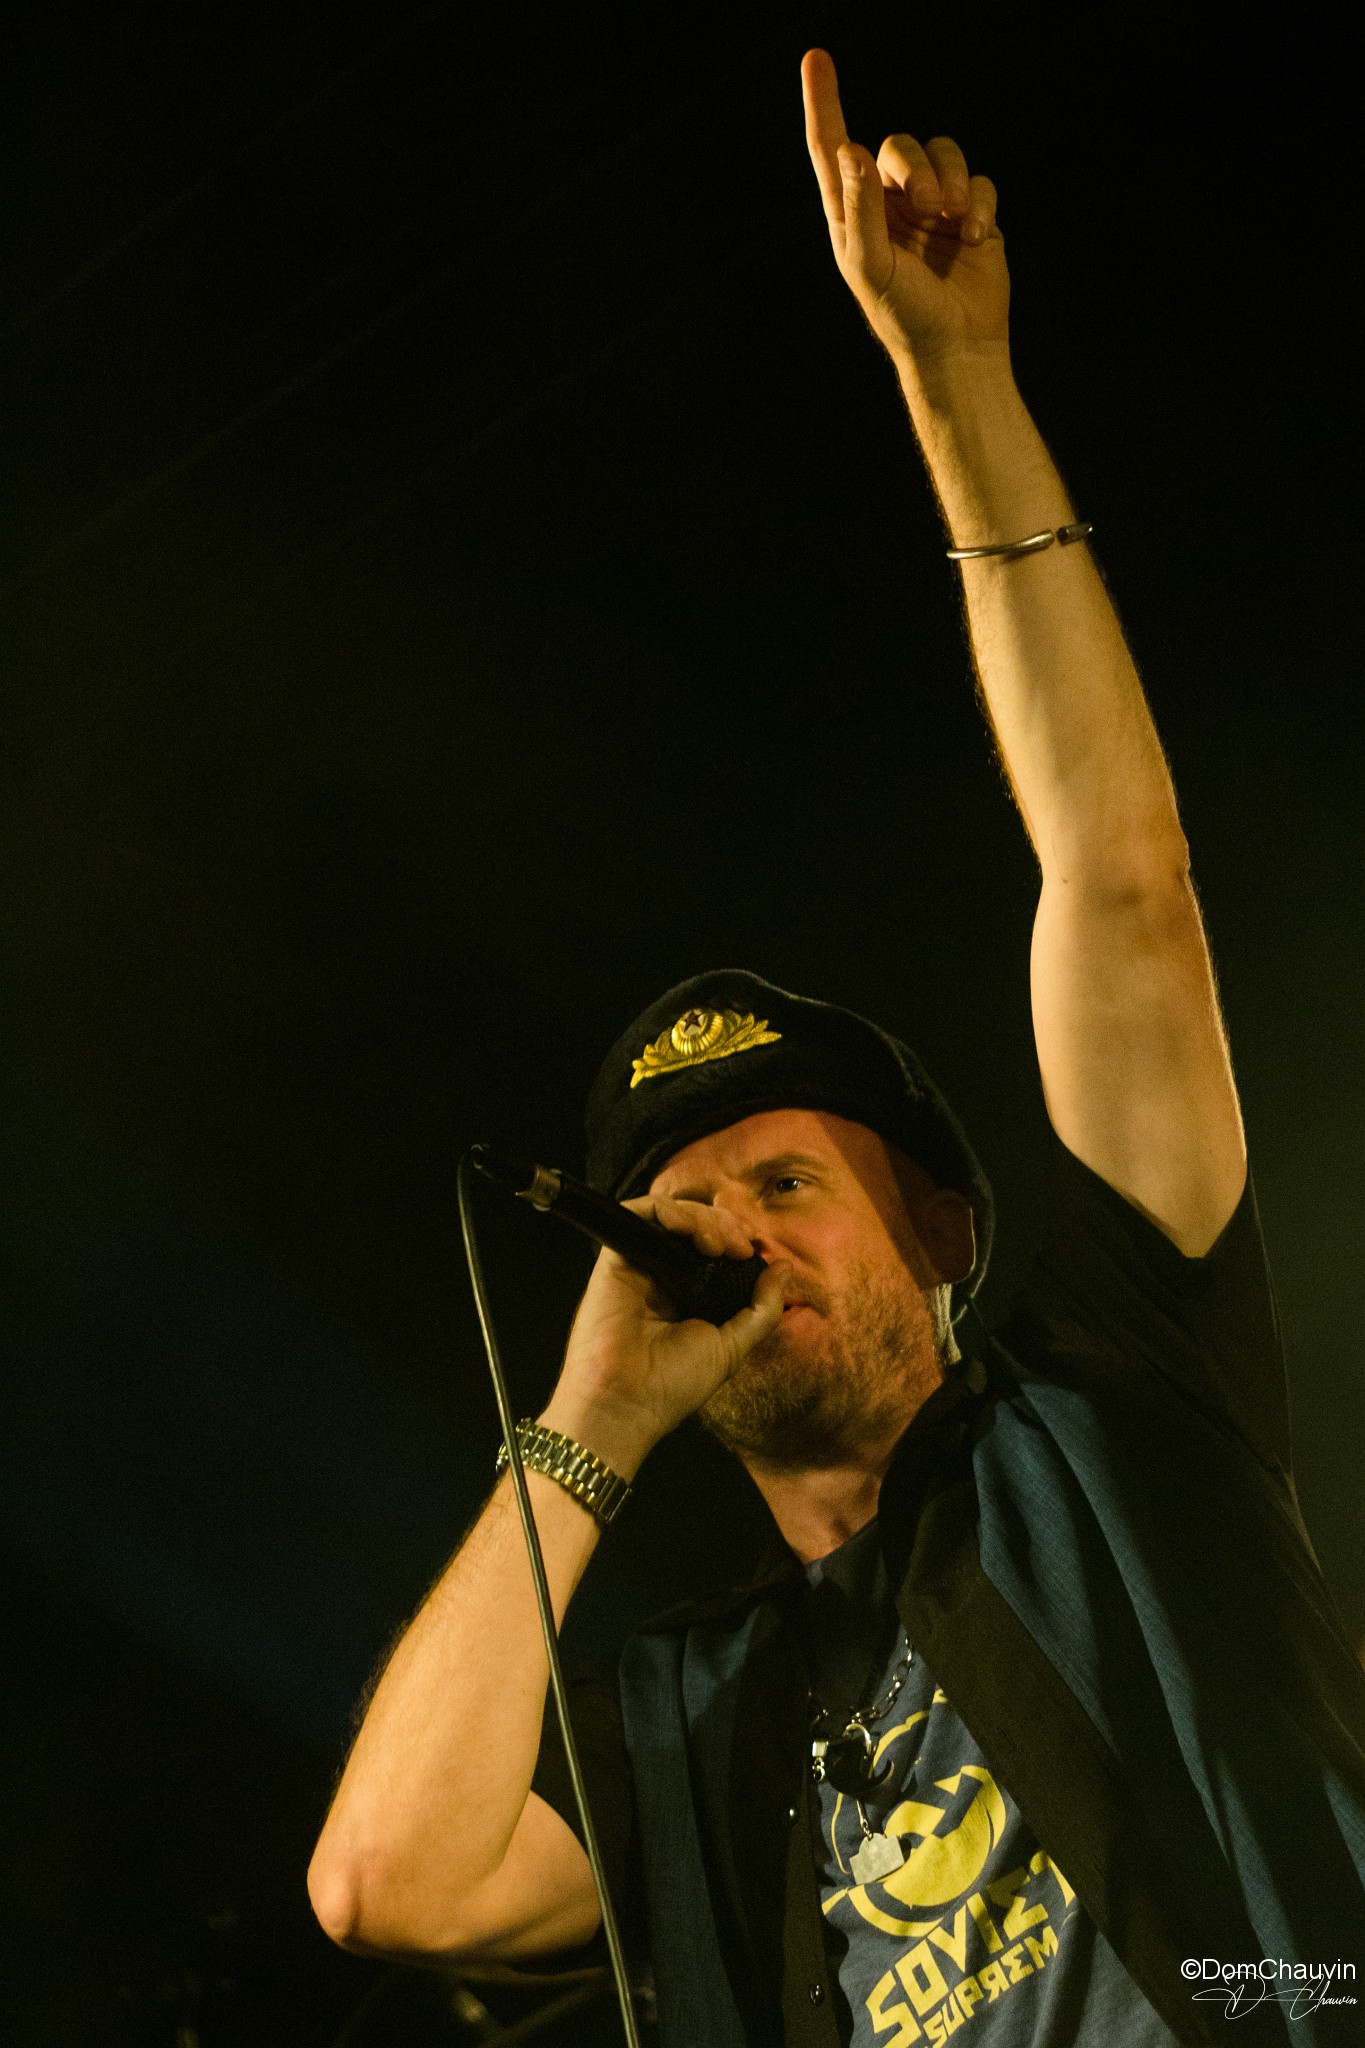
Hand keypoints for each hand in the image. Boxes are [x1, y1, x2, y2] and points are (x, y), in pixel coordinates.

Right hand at [543, 1196, 787, 1476]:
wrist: (626, 1403)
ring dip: (699, 1217)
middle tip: (737, 1246)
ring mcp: (640, 1267)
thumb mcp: (732, 1346)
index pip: (716, 1249)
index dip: (736, 1241)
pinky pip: (637, 1216)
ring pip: (671, 1216)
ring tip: (715, 1242)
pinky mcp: (616, 1260)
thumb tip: (784, 1269)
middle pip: (696, 1227)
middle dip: (722, 1225)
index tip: (752, 1254)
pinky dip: (664, 1210)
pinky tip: (683, 1226)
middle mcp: (665, 1277)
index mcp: (691, 1296)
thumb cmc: (673, 1385)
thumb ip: (762, 1308)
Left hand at [801, 48, 1007, 374]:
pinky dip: (982, 204)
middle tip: (929, 208)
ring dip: (953, 181)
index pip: (831, 148)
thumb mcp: (871, 266)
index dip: (823, 103)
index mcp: (852, 214)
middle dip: (917, 169)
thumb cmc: (904, 317)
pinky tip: (975, 238)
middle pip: (899, 147)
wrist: (957, 351)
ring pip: (943, 155)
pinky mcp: (972, 217)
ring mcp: (933, 209)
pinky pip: (982, 181)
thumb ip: (859, 209)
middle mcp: (889, 204)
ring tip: (955, 220)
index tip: (815, 58)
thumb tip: (849, 149)